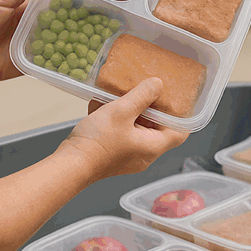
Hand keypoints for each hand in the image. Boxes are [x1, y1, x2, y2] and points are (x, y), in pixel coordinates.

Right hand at [57, 78, 188, 180]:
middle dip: (150, 108)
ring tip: (120, 95)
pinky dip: (115, 120)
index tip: (174, 99)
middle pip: (157, 128)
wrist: (70, 165)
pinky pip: (121, 134)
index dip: (180, 116)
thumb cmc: (98, 142)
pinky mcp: (113, 156)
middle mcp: (144, 155)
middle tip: (144, 91)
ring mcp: (128, 157)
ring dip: (129, 112)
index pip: (179, 133)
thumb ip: (142, 96)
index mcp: (153, 146)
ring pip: (137, 129)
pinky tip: (102, 105)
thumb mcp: (122, 111)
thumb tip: (158, 85)